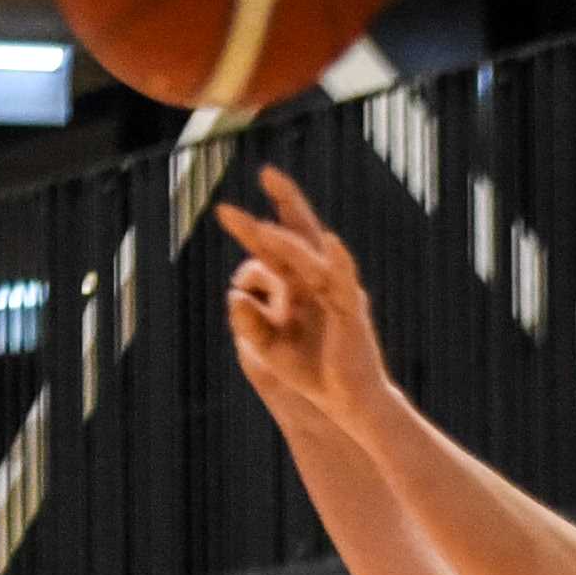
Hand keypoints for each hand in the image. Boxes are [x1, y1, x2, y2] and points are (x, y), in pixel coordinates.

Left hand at [212, 167, 397, 424]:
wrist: (347, 402)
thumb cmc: (312, 373)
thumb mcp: (269, 349)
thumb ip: (249, 322)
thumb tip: (233, 293)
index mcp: (298, 286)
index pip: (272, 250)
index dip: (250, 228)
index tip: (224, 209)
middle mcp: (317, 281)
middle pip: (300, 234)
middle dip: (286, 202)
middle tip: (266, 172)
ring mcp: (336, 292)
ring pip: (312, 258)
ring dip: (290, 242)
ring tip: (262, 230)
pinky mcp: (351, 311)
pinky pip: (343, 281)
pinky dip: (338, 261)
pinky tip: (328, 241)